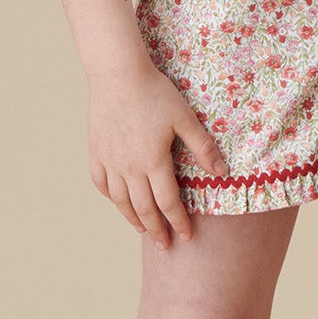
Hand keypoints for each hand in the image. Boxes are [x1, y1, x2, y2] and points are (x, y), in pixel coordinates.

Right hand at [87, 55, 228, 248]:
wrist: (117, 74)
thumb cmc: (155, 93)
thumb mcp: (185, 118)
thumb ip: (202, 148)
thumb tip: (221, 173)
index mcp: (153, 162)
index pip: (168, 203)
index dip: (178, 222)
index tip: (186, 236)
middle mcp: (129, 168)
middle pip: (144, 209)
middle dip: (156, 230)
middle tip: (165, 244)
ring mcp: (110, 161)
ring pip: (120, 201)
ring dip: (133, 219)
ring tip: (143, 230)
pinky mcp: (96, 151)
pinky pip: (101, 183)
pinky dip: (111, 197)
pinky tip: (118, 201)